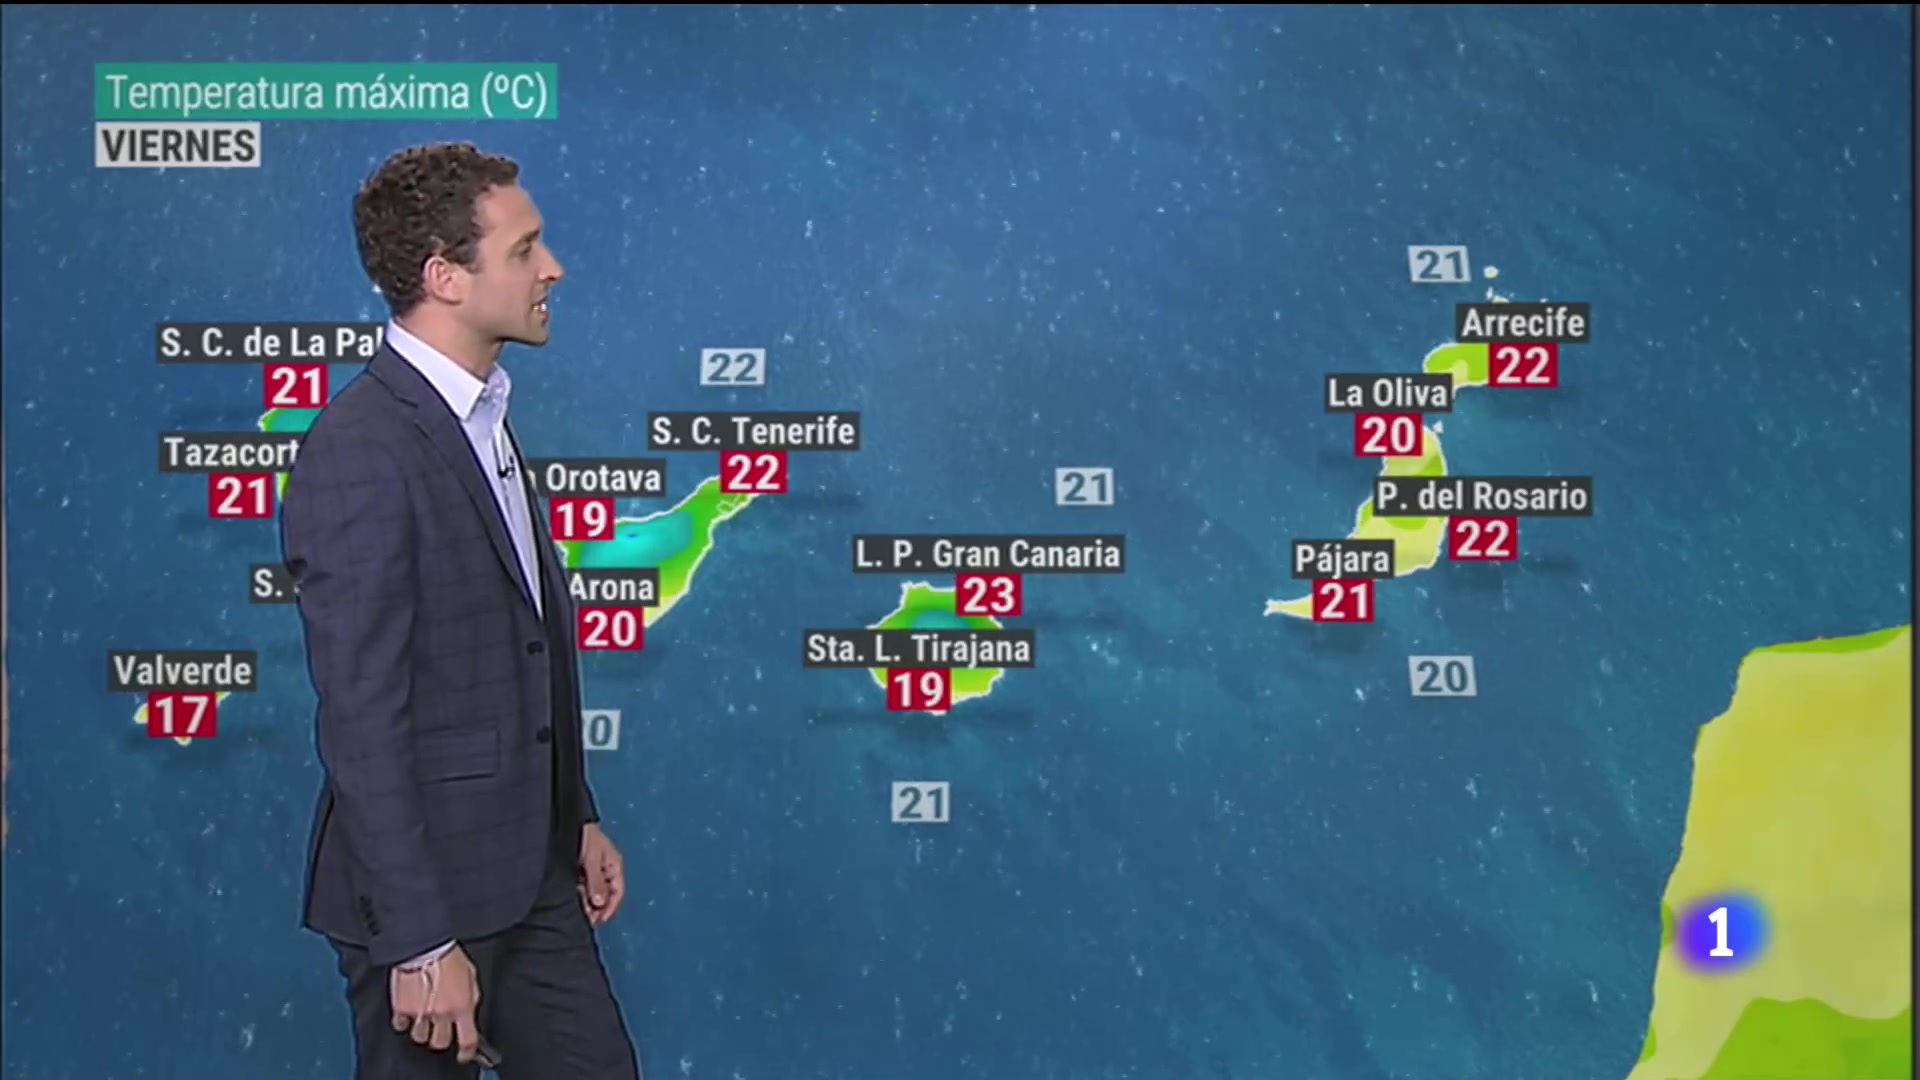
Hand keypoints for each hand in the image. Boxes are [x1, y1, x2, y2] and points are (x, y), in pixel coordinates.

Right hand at [389, 944, 482, 1061]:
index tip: (464, 1054)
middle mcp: (441, 1014)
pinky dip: (404, 1022)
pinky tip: (408, 1012)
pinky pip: (401, 1025)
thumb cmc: (448, 955)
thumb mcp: (470, 975)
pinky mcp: (401, 1008)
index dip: (466, 1051)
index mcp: (461, 1006)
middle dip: (441, 1038)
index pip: (467, 1040)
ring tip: (424, 1016)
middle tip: (440, 1029)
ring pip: (420, 1037)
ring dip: (422, 1030)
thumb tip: (468, 1011)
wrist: (424, 945)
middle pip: (440, 1042)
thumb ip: (470, 997)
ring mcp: (420, 1013)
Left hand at [577, 822, 625, 925]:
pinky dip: (579, 895)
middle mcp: (604, 869)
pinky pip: (583, 887)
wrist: (566, 821)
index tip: (599, 919)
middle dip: (597, 907)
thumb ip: (596, 882)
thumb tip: (600, 903)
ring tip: (577, 910)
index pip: (618, 892)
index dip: (610, 907)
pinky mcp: (580, 870)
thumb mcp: (591, 859)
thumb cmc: (584, 835)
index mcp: (614, 865)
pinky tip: (572, 900)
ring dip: (587, 902)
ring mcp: (592, 870)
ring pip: (593, 892)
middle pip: (605, 895)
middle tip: (586, 918)